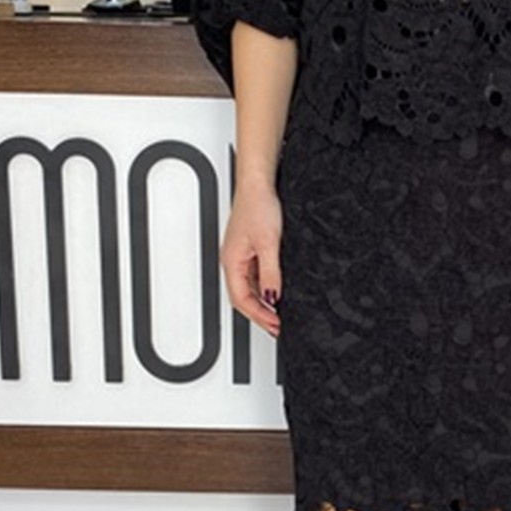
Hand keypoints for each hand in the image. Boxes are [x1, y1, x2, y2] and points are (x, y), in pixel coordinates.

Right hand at [220, 181, 282, 337]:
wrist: (258, 184)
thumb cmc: (258, 206)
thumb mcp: (269, 244)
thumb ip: (270, 273)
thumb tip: (272, 296)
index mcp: (232, 262)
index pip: (241, 300)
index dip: (258, 316)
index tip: (274, 325)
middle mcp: (233, 261)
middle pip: (242, 297)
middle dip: (259, 314)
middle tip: (277, 326)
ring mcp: (241, 255)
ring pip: (248, 288)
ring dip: (262, 303)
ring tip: (278, 314)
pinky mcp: (250, 248)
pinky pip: (255, 276)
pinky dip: (264, 288)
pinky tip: (276, 291)